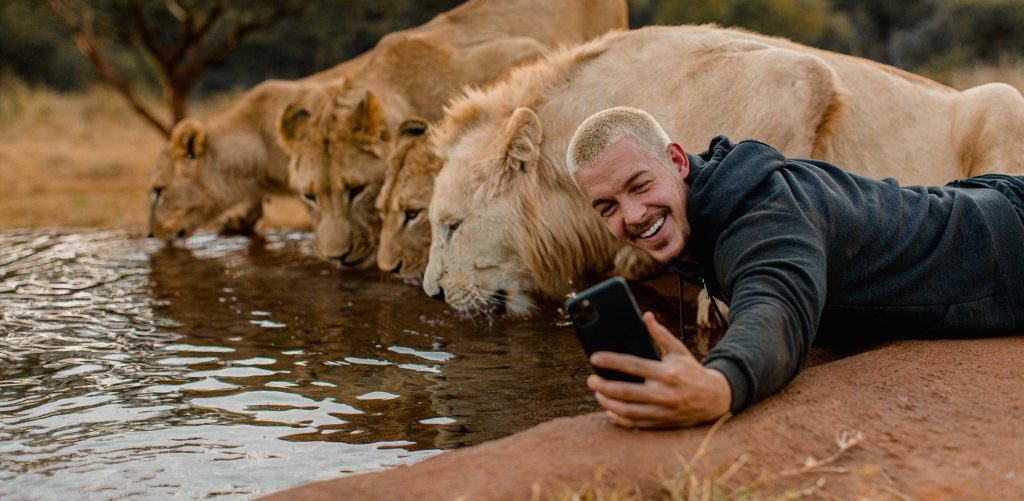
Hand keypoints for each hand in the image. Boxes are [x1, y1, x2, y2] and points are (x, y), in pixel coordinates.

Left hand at [587, 311, 731, 428]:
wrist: (715, 398)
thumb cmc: (691, 371)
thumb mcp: (678, 351)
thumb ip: (660, 334)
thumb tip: (646, 316)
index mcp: (666, 373)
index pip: (633, 365)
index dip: (611, 361)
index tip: (594, 358)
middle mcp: (664, 394)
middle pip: (625, 392)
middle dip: (603, 386)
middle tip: (590, 379)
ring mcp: (662, 412)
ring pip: (627, 411)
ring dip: (607, 402)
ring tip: (598, 393)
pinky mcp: (662, 423)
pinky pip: (635, 424)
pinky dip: (619, 418)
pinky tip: (609, 409)